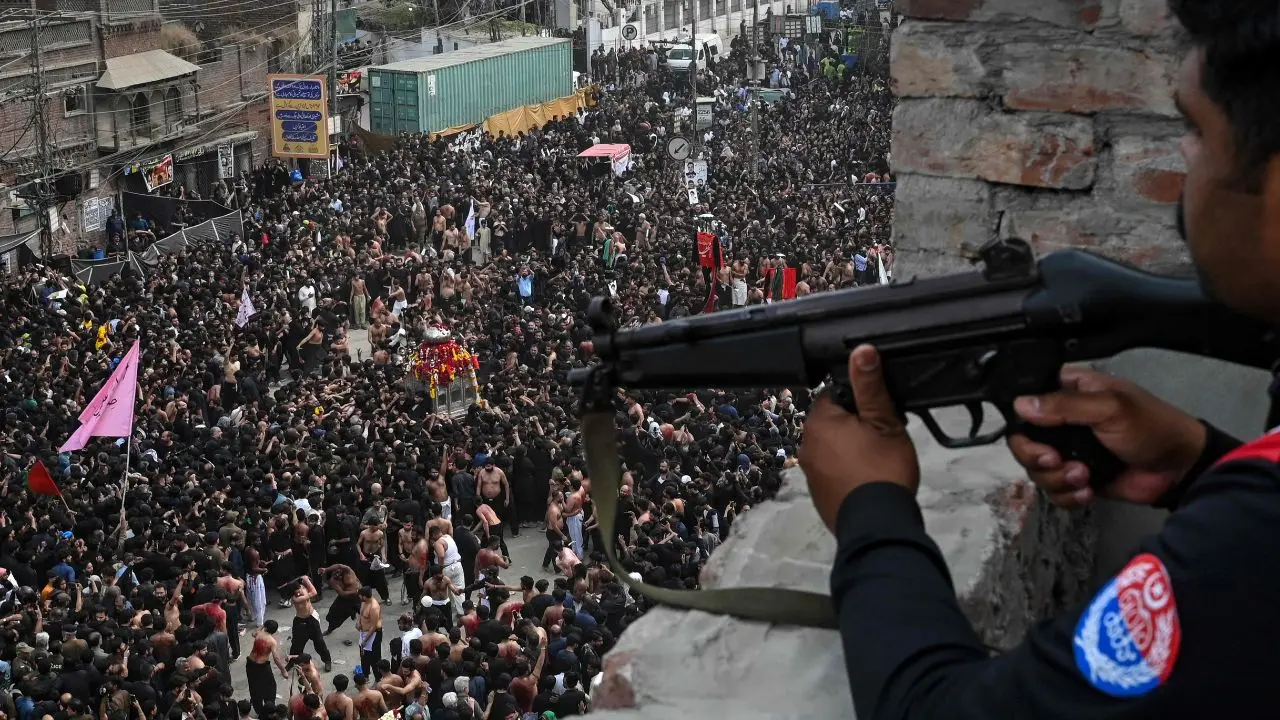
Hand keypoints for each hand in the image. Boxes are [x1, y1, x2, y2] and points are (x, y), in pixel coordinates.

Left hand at [798, 345, 919, 532]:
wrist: (877, 525)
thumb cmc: (882, 469)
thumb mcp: (884, 422)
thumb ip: (870, 385)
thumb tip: (861, 349)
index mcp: (819, 422)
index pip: (835, 394)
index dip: (861, 399)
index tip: (881, 412)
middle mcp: (807, 445)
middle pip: (834, 421)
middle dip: (857, 424)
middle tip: (885, 436)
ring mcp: (810, 472)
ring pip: (834, 447)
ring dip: (852, 448)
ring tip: (880, 459)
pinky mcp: (818, 494)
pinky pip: (834, 472)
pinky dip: (848, 471)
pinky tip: (869, 479)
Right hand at [1009, 368, 1205, 508]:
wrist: (1179, 468)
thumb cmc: (1149, 427)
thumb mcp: (1110, 408)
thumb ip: (1064, 405)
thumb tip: (1019, 404)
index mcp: (1070, 393)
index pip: (1026, 401)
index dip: (1021, 419)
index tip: (1032, 434)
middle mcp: (1063, 422)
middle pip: (1024, 441)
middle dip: (1035, 457)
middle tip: (1055, 461)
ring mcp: (1069, 452)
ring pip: (1037, 470)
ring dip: (1056, 479)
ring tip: (1084, 477)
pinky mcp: (1078, 478)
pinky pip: (1055, 491)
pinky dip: (1067, 495)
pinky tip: (1088, 491)